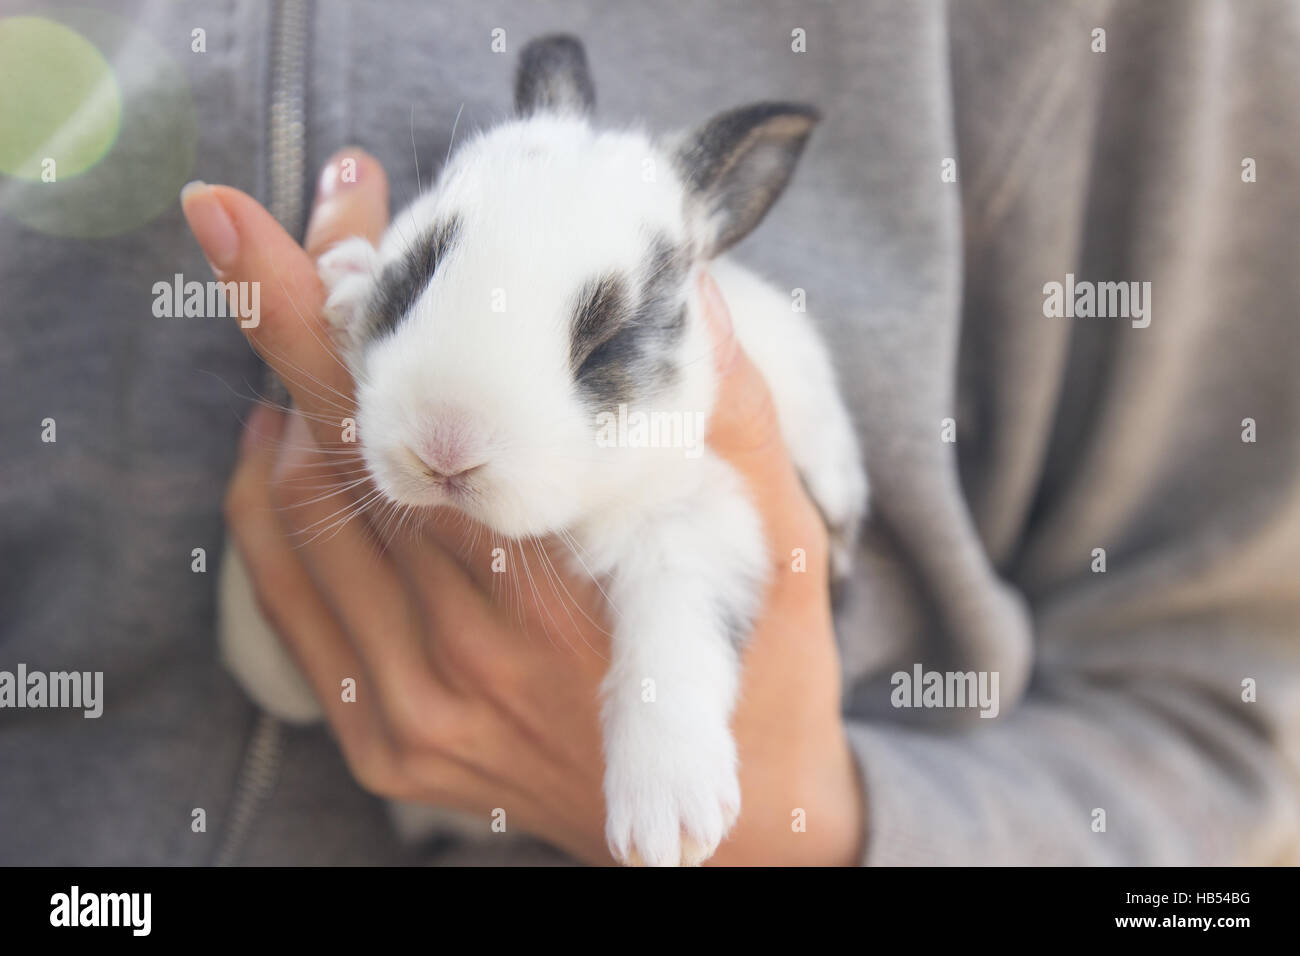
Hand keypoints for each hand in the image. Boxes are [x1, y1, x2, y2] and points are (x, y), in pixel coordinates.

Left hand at [184, 150, 864, 864]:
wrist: (726, 845)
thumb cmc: (757, 681)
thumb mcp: (772, 548)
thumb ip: (730, 417)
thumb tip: (687, 290)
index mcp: (549, 593)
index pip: (398, 422)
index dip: (315, 307)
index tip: (237, 213)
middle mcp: (458, 656)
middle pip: (327, 452)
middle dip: (297, 321)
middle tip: (297, 231)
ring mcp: (409, 710)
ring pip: (291, 520)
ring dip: (287, 405)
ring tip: (325, 335)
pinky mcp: (385, 745)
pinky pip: (286, 606)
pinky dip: (270, 509)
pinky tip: (294, 447)